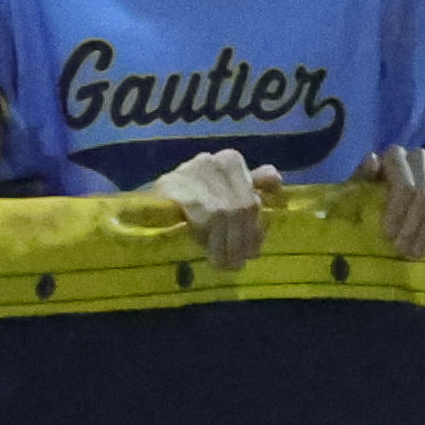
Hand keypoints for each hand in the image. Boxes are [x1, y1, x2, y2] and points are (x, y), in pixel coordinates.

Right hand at [151, 147, 283, 269]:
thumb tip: (276, 179)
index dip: (254, 230)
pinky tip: (207, 250)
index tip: (253, 251)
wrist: (147, 204)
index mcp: (231, 160)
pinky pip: (200, 216)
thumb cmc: (193, 198)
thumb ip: (252, 185)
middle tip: (238, 263)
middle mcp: (214, 161)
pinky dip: (206, 237)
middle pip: (240, 209)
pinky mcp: (174, 186)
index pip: (252, 200)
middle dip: (241, 241)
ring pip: (223, 214)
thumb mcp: (225, 191)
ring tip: (224, 263)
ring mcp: (194, 171)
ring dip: (225, 244)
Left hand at [356, 144, 424, 256]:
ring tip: (416, 251)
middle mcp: (421, 157)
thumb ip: (362, 176)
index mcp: (395, 156)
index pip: (405, 185)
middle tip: (402, 250)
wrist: (391, 201)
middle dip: (413, 227)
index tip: (389, 235)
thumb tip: (372, 159)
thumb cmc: (370, 196)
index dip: (398, 212)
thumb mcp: (359, 188)